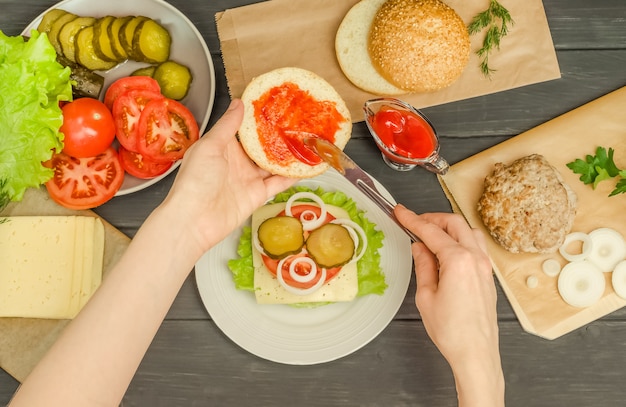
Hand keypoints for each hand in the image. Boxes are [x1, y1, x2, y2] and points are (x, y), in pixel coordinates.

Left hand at [160, 99, 295, 254]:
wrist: (194, 221)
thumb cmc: (194, 182)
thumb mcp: (209, 146)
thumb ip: (227, 126)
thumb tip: (239, 103)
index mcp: (222, 146)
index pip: (244, 128)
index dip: (258, 117)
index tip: (276, 104)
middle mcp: (237, 161)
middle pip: (262, 146)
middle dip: (278, 135)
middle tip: (298, 121)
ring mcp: (248, 178)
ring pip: (273, 164)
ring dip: (288, 155)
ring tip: (306, 140)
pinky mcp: (257, 195)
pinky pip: (278, 183)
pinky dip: (292, 176)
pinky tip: (305, 167)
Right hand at [394, 205, 503, 406]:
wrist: (476, 353)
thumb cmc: (452, 331)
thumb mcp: (426, 296)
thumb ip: (423, 265)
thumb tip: (419, 247)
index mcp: (458, 261)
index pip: (432, 232)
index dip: (413, 220)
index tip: (400, 212)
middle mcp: (476, 259)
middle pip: (454, 224)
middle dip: (432, 218)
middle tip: (413, 221)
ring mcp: (485, 266)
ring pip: (468, 232)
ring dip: (448, 227)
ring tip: (429, 233)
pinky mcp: (488, 276)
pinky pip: (475, 246)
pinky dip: (459, 239)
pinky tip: (446, 249)